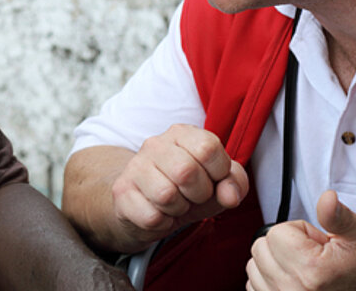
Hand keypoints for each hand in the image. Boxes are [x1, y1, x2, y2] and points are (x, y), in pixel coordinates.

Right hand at [109, 123, 247, 248]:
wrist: (145, 206)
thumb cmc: (187, 190)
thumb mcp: (217, 183)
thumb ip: (234, 183)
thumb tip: (230, 195)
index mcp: (182, 133)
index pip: (208, 147)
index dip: (218, 171)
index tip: (212, 179)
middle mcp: (155, 144)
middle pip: (186, 171)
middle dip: (198, 194)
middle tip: (193, 195)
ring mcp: (135, 167)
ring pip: (166, 196)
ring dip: (178, 209)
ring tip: (175, 204)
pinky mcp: (122, 192)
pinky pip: (152, 217)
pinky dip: (163, 223)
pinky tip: (159, 213)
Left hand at [246, 191, 355, 290]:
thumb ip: (338, 215)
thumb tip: (327, 198)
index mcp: (311, 270)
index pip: (276, 233)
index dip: (298, 231)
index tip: (318, 243)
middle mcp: (292, 290)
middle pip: (261, 248)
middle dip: (284, 245)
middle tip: (312, 254)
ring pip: (254, 266)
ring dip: (275, 261)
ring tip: (304, 266)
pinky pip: (254, 283)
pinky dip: (268, 277)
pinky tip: (292, 278)